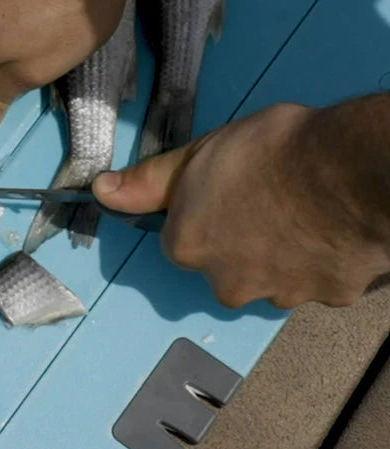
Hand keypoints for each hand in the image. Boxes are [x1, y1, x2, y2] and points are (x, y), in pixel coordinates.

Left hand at [93, 102, 389, 308]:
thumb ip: (149, 182)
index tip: (228, 190)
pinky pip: (317, 280)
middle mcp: (226, 283)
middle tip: (269, 199)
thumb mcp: (197, 155)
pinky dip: (321, 261)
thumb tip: (101, 191)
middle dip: (241, 241)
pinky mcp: (327, 296)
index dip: (203, 213)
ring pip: (271, 277)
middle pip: (225, 266)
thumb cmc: (266, 152)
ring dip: (281, 255)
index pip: (183, 238)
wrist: (346, 169)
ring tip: (304, 211)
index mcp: (187, 247)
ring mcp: (279, 293)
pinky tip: (330, 229)